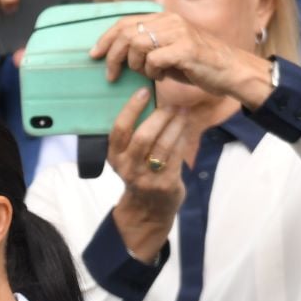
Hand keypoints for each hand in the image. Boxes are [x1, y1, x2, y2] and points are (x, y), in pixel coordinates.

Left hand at [90, 13, 272, 107]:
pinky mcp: (186, 49)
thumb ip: (146, 49)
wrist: (228, 71)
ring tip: (147, 74)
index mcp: (164, 19)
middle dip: (113, 56)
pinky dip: (152, 72)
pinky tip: (161, 77)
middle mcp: (170, 21)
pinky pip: (154, 60)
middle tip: (112, 75)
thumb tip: (116, 55)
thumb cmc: (195, 65)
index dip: (106, 38)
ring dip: (135, 65)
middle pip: (127, 33)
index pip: (126, 22)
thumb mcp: (166, 53)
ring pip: (138, 45)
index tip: (93, 55)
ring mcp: (179, 33)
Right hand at [107, 89, 189, 260]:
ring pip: (163, 144)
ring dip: (176, 124)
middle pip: (143, 136)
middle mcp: (127, 168)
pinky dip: (183, 138)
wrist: (147, 209)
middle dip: (160, 116)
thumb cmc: (139, 174)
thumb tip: (149, 98)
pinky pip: (177, 155)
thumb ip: (132, 135)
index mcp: (114, 157)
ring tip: (183, 111)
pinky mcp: (165, 184)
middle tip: (172, 103)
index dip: (131, 108)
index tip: (144, 91)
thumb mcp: (127, 157)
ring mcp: (146, 178)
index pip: (119, 130)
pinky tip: (186, 128)